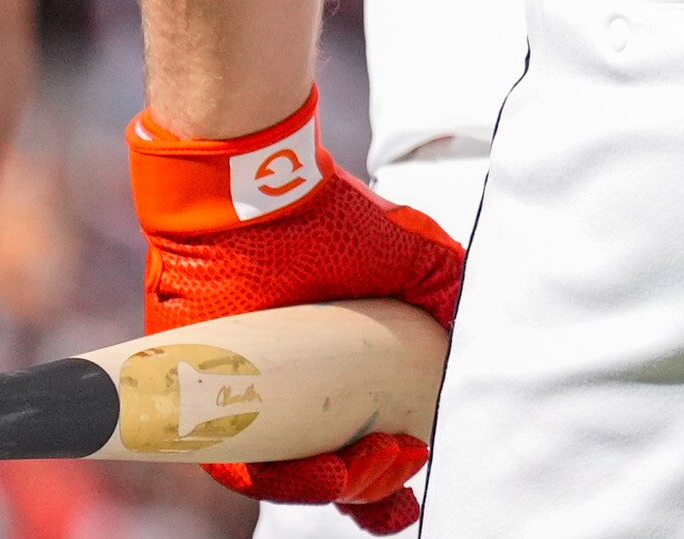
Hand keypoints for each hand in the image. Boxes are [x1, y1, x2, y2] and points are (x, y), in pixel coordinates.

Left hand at [129, 95, 464, 531]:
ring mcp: (247, 403)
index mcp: (342, 371)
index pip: (368, 441)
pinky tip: (325, 472)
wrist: (254, 195)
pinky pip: (238, 467)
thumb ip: (453, 297)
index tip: (418, 471)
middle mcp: (293, 396)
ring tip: (364, 470)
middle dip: (374, 487)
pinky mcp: (201, 406)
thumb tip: (482, 349)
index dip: (393, 474)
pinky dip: (281, 480)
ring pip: (288, 476)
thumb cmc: (332, 219)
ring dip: (334, 488)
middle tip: (400, 459)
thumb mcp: (415, 256)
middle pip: (333, 472)